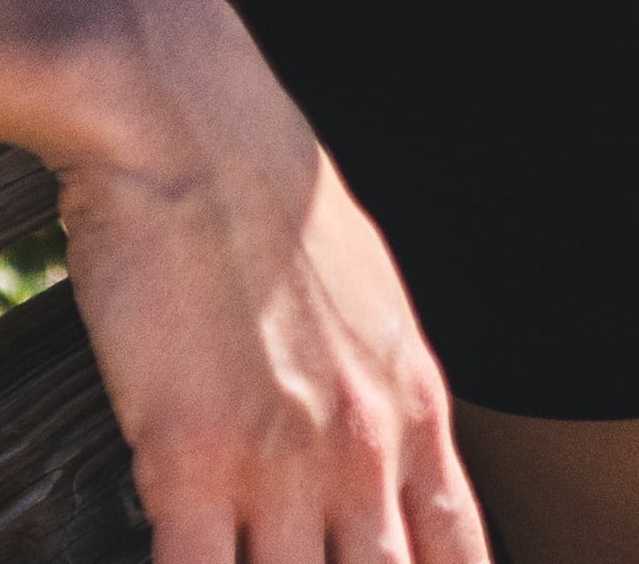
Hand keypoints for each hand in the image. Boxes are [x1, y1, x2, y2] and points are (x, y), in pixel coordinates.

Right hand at [56, 0, 486, 562]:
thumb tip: (379, 444)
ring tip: (242, 562)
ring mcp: (281, 463)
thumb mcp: (366, 295)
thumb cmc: (265, 192)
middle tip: (314, 563)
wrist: (187, 119)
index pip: (456, 554)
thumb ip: (377, 388)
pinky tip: (181, 563)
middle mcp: (362, 449)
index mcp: (412, 410)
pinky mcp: (190, 460)